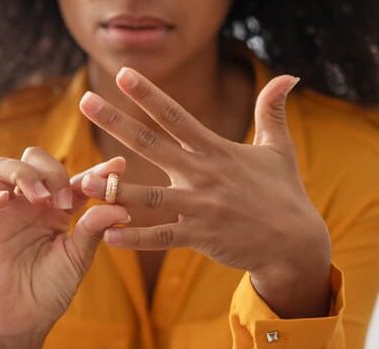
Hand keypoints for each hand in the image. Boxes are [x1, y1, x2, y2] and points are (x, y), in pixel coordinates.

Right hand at [0, 147, 128, 348]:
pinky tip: (2, 202)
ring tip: (39, 197)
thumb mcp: (78, 259)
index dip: (95, 170)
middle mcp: (28, 206)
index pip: (73, 179)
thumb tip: (119, 208)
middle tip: (64, 198)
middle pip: (31, 160)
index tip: (117, 167)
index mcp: (56, 210)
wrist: (26, 321)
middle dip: (50, 169)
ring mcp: (2, 216)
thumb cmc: (53, 290)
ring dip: (21, 174)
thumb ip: (93, 230)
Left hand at [77, 67, 330, 317]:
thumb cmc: (283, 194)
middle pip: (151, 144)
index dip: (148, 94)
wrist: (295, 244)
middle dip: (116, 123)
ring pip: (150, 197)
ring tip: (83, 182)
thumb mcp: (279, 149)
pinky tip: (108, 235)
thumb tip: (288, 76)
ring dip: (115, 190)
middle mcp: (204, 175)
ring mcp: (200, 207)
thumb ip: (271, 112)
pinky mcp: (200, 236)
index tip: (122, 75)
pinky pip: (161, 237)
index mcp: (216, 151)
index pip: (175, 116)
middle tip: (85, 102)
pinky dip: (135, 237)